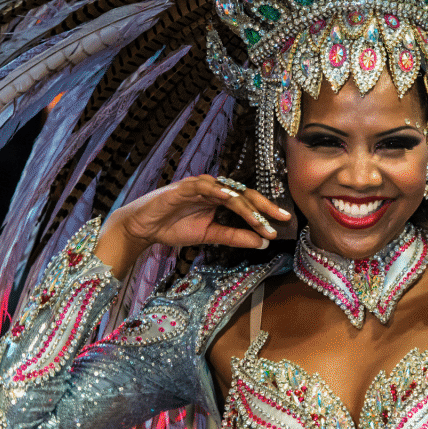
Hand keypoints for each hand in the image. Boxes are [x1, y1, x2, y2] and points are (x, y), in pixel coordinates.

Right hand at [96, 175, 292, 276]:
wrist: (143, 228)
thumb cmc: (174, 228)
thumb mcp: (210, 236)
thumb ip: (234, 237)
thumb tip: (262, 242)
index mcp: (220, 198)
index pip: (248, 203)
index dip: (266, 211)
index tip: (284, 223)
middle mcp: (213, 189)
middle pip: (244, 194)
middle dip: (264, 207)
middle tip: (282, 218)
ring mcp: (200, 186)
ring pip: (229, 192)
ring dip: (246, 207)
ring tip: (260, 221)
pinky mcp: (184, 187)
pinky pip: (204, 187)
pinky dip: (218, 192)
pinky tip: (230, 199)